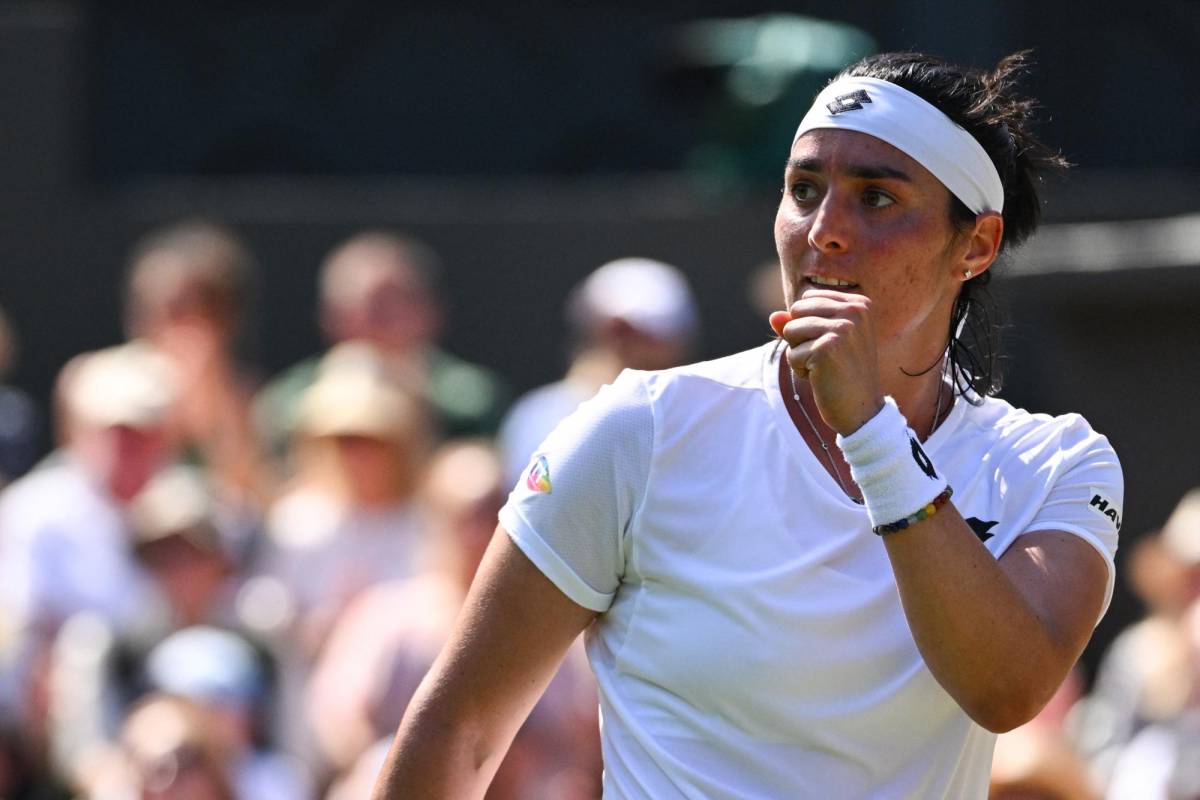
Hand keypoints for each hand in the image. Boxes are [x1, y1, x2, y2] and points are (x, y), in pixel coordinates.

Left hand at [769, 289, 883, 435]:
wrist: (862, 411)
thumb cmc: (843, 374)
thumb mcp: (824, 342)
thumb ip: (799, 323)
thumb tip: (773, 316)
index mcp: (859, 304)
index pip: (807, 297)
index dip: (808, 322)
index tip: (832, 343)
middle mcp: (854, 311)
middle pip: (797, 310)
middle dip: (801, 336)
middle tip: (826, 357)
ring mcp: (842, 329)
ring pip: (790, 330)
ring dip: (799, 353)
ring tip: (824, 367)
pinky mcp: (826, 349)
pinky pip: (792, 354)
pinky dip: (801, 370)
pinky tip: (822, 378)